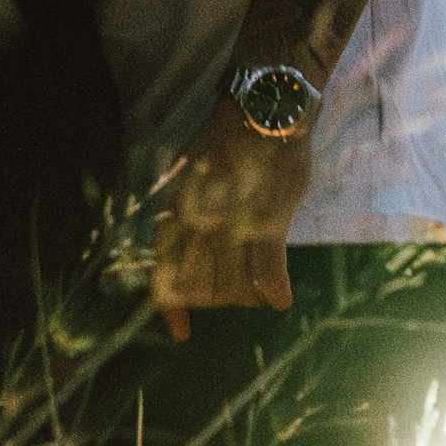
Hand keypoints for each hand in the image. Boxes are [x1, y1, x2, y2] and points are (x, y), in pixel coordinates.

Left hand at [148, 93, 311, 336]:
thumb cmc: (228, 148)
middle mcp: (197, 223)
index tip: (181, 332)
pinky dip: (274, 290)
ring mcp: (232, 223)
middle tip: (237, 282)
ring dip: (248, 293)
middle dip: (218, 296)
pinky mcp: (268, 221)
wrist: (263, 112)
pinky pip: (267, 272)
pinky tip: (280, 298)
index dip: (173, 308)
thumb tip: (170, 267)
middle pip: (202, 290)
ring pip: (235, 287)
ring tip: (260, 279)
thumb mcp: (190, 181)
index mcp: (175, 212)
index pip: (165, 275)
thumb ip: (180, 223)